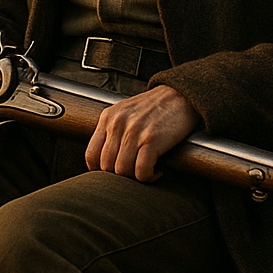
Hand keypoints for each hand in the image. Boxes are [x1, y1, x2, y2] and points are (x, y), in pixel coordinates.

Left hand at [85, 85, 199, 181]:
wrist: (181, 95)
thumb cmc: (155, 107)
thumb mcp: (125, 113)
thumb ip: (112, 132)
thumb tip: (105, 161)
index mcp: (108, 117)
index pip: (91, 154)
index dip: (99, 170)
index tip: (111, 175)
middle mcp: (118, 124)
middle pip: (106, 166)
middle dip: (120, 176)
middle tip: (133, 173)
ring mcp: (134, 131)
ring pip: (122, 171)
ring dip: (135, 177)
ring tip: (146, 172)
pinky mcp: (152, 139)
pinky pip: (142, 170)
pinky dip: (149, 177)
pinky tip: (157, 171)